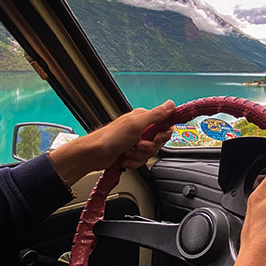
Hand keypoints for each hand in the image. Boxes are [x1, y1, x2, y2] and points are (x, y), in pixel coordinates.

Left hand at [49, 100, 174, 184]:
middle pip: (158, 141)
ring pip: (150, 153)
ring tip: (128, 151)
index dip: (163, 134)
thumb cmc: (110, 137)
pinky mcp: (132, 153)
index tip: (157, 138)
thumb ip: (156, 115)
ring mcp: (136, 141)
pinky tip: (125, 158)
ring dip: (139, 155)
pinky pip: (141, 160)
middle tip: (138, 145)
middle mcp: (141, 129)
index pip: (165, 124)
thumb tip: (171, 104)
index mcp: (143, 118)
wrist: (94, 154)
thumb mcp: (136, 124)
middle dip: (149, 147)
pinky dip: (134, 162)